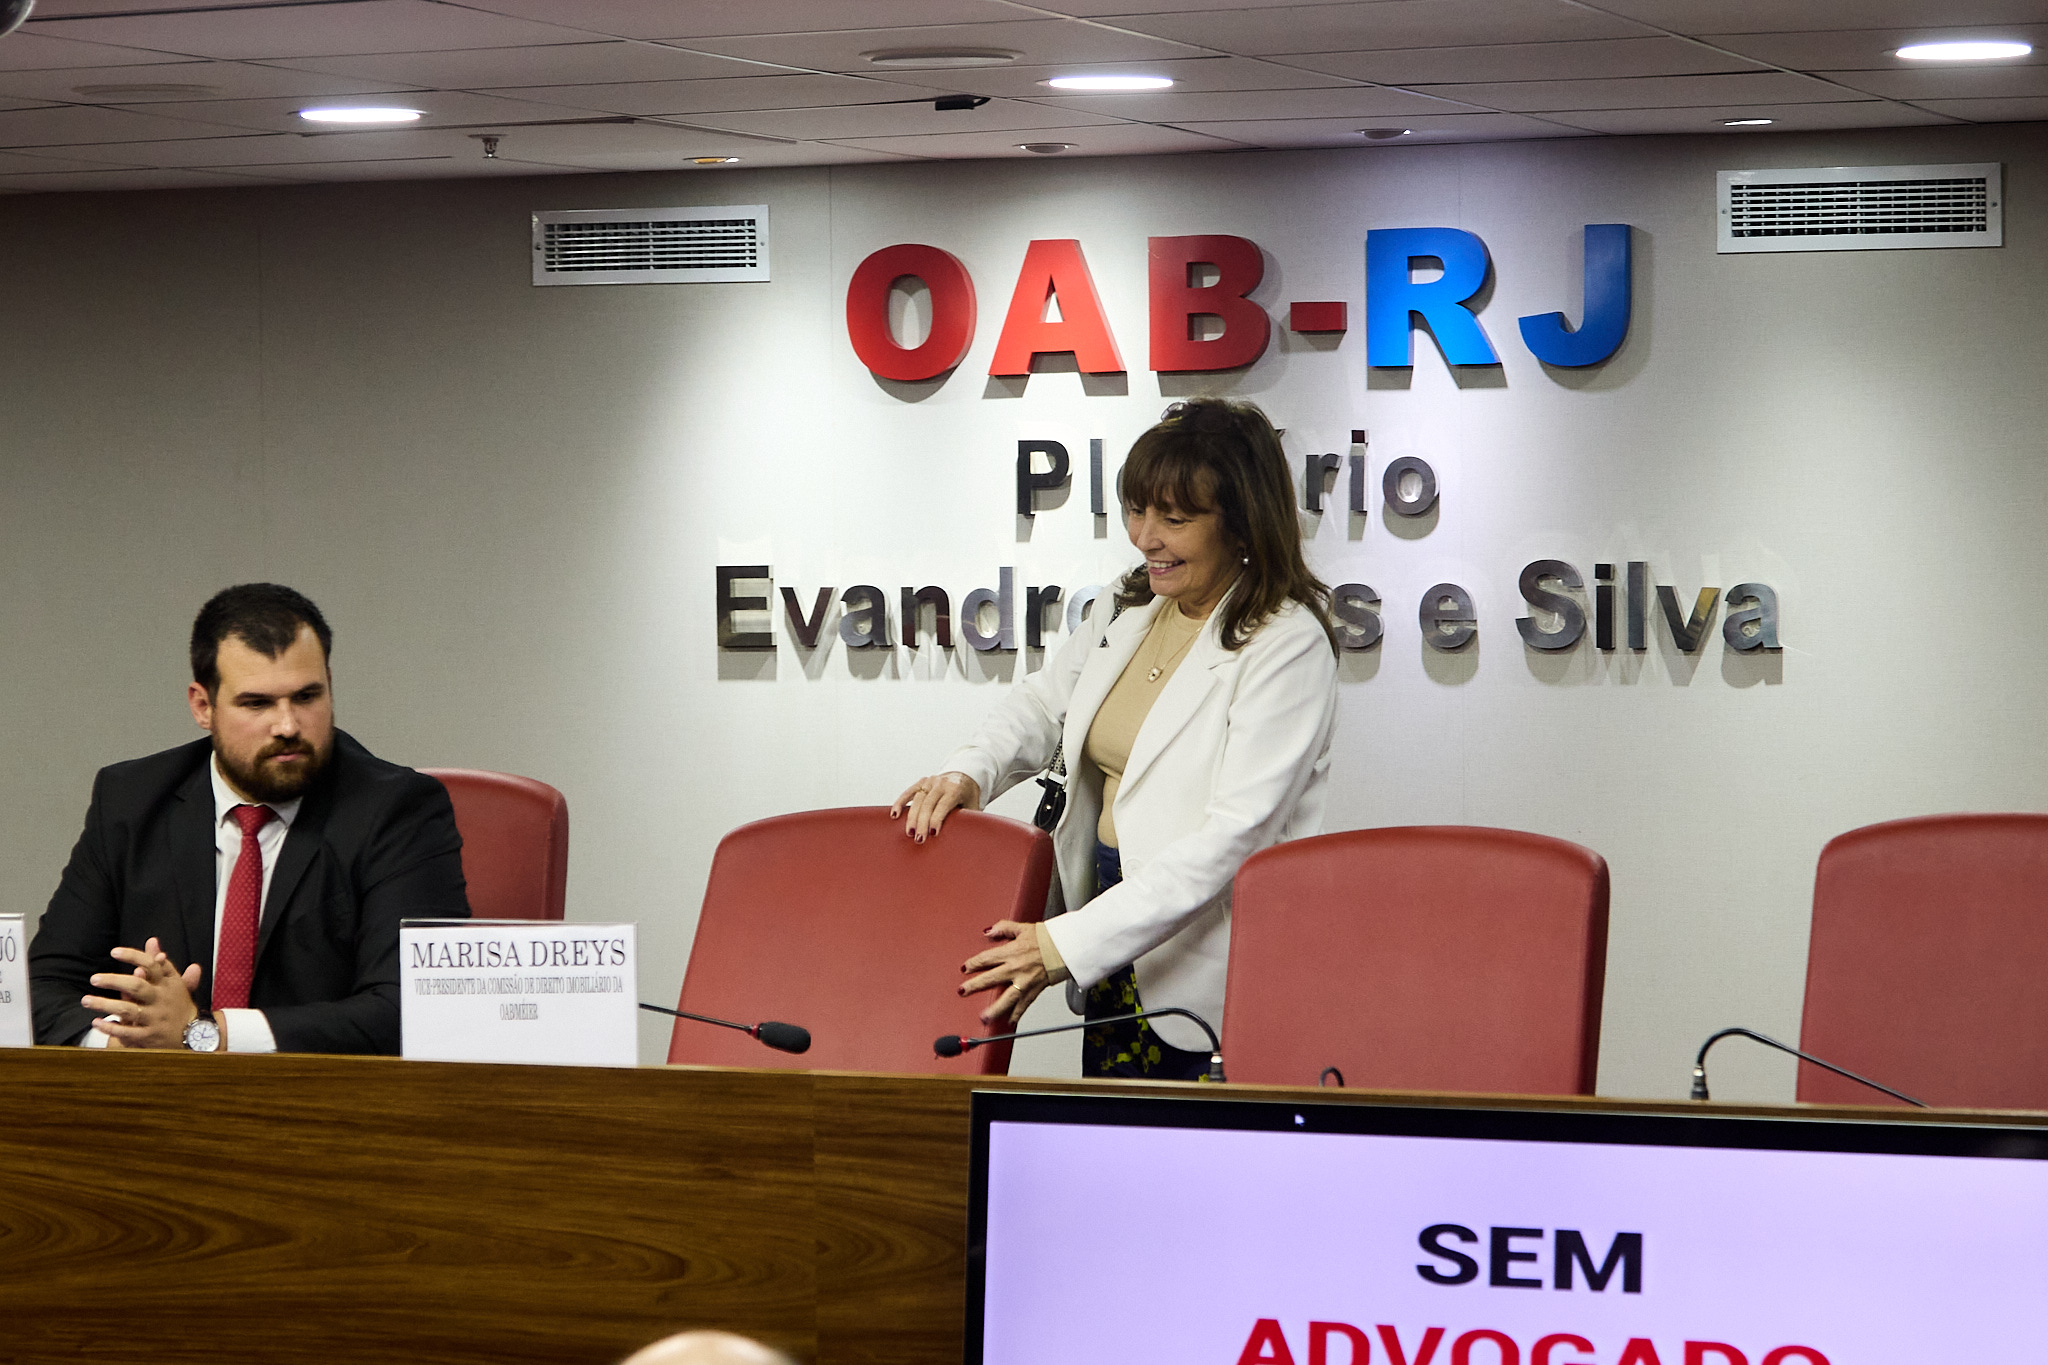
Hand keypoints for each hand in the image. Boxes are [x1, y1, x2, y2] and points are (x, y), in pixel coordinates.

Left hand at [83, 937, 203, 1049]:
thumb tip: (151, 940)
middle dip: (114, 981)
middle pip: (137, 986)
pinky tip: (97, 1022)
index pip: (152, 965)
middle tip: (94, 979)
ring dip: (105, 1005)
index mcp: (167, 984)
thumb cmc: (178, 1004)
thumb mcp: (174, 981)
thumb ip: (160, 962)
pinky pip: (128, 1032)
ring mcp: (155, 1018)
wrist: (194, 1035)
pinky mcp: (150, 1036)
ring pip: (128, 1010)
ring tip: (86, 1000)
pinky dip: (111, 1027)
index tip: (114, 952)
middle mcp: (161, 999)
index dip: (133, 956)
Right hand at [891, 772, 980, 842]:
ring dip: (911, 817)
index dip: (937, 819)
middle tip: (919, 839)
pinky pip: (908, 793)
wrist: (964, 776)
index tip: (932, 833)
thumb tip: (967, 839)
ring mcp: (930, 781)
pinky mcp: (921, 782)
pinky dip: (900, 803)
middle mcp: (941, 783)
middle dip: (922, 822)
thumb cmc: (969, 797)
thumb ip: (970, 819)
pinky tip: (894, 815)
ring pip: (917, 800)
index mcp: (955, 789)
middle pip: (928, 804)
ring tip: (909, 833)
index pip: (943, 805)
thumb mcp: (974, 806)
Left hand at [960, 920, 1046, 1025]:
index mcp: (1012, 952)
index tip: (965, 969)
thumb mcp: (1022, 928)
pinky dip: (1017, 1014)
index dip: (973, 964)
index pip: (986, 959)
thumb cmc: (1047, 938)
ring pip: (1007, 998)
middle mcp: (1016, 968)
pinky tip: (1009, 1021)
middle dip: (974, 986)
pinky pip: (1024, 1004)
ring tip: (984, 1017)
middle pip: (991, 979)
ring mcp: (1025, 982)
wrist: (1067, 948)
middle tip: (963, 991)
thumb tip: (988, 932)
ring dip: (994, 1009)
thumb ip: (1003, 928)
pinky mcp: (1035, 990)